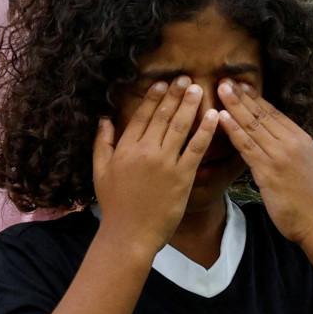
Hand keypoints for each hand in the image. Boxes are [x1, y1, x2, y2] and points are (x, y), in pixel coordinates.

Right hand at [93, 79, 217, 256]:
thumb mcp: (100, 172)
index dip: (153, 98)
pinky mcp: (182, 176)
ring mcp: (165, 163)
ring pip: (180, 126)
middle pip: (163, 116)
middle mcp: (145, 151)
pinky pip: (196, 148)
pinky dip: (205, 130)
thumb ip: (101, 144)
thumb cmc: (114, 206)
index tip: (161, 84)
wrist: (129, 234)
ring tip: (198, 88)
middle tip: (185, 79)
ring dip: (190, 105)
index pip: (141, 116)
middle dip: (175, 95)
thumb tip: (103, 120)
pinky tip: (212, 116)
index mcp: (125, 148)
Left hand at [217, 81, 312, 249]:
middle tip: (225, 79)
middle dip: (242, 96)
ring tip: (220, 89)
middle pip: (261, 114)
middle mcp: (291, 142)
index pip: (274, 113)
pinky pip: (247, 146)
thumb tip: (271, 141)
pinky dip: (233, 130)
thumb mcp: (304, 166)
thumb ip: (288, 151)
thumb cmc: (310, 200)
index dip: (255, 98)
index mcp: (301, 139)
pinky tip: (221, 117)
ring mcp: (280, 156)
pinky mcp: (269, 171)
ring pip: (252, 126)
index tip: (240, 84)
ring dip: (234, 106)